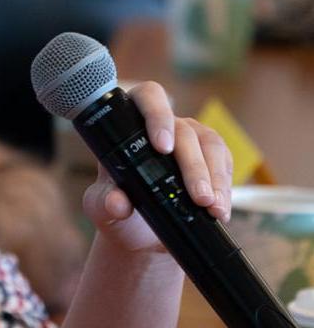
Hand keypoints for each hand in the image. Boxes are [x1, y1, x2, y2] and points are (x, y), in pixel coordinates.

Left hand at [81, 81, 232, 253]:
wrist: (138, 230)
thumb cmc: (117, 207)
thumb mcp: (103, 208)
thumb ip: (106, 203)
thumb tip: (118, 203)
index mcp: (130, 125)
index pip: (147, 97)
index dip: (157, 115)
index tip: (162, 147)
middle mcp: (164, 125)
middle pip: (185, 132)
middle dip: (194, 166)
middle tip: (199, 198)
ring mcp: (190, 138)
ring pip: (211, 145)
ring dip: (215, 178)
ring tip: (213, 208)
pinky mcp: (210, 156)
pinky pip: (225, 163)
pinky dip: (224, 188)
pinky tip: (220, 210)